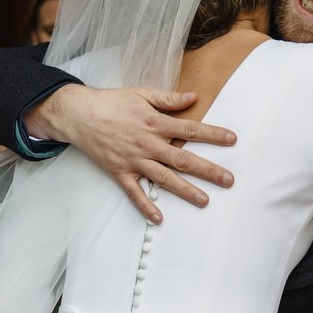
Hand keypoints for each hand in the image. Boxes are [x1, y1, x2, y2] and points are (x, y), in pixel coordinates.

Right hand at [27, 85, 236, 223]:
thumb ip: (169, 98)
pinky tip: (159, 218)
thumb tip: (193, 97)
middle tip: (229, 180)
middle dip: (208, 170)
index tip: (232, 140)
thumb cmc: (112, 102)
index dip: (213, 135)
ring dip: (186, 190)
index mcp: (155, 123)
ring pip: (164, 178)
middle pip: (184, 159)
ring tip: (205, 201)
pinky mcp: (120, 172)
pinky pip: (134, 193)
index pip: (191, 130)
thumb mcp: (142, 93)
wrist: (79, 114)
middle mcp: (148, 144)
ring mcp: (134, 160)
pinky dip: (146, 206)